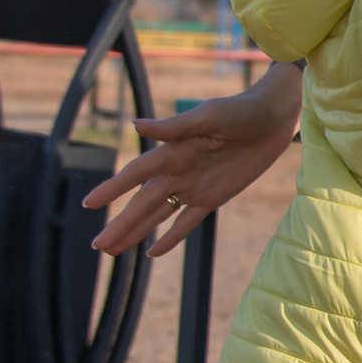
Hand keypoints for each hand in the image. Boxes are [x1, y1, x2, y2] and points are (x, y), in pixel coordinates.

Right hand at [82, 64, 303, 255]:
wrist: (273, 118)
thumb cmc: (240, 110)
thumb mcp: (209, 116)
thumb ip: (174, 127)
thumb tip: (136, 126)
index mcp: (172, 152)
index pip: (135, 174)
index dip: (113, 189)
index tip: (89, 204)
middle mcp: (177, 172)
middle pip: (142, 203)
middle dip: (120, 224)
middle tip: (96, 246)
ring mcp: (194, 186)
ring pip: (158, 216)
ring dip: (136, 232)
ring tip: (112, 250)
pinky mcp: (214, 197)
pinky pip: (188, 222)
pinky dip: (170, 237)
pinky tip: (152, 251)